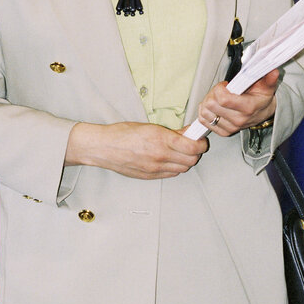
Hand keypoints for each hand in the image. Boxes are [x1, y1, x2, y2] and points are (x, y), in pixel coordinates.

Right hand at [66, 121, 207, 178]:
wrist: (103, 148)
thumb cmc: (121, 133)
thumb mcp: (148, 126)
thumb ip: (170, 132)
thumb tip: (188, 133)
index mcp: (160, 139)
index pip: (192, 147)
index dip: (201, 143)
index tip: (201, 139)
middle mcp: (159, 155)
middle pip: (191, 160)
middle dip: (196, 152)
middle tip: (193, 144)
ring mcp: (155, 168)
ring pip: (182, 169)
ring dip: (186, 161)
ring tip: (181, 152)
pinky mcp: (149, 176)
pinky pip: (171, 174)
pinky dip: (175, 167)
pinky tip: (170, 159)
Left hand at [197, 69, 278, 136]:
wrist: (263, 113)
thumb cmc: (261, 98)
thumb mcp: (266, 87)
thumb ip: (268, 79)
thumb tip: (273, 72)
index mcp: (247, 108)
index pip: (223, 99)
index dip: (219, 88)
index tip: (225, 85)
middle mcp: (238, 120)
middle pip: (211, 104)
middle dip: (212, 93)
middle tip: (220, 90)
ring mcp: (230, 128)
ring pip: (204, 112)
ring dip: (207, 102)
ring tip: (217, 98)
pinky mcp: (224, 132)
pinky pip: (204, 121)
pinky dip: (204, 112)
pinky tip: (213, 107)